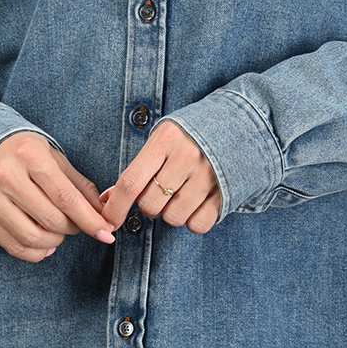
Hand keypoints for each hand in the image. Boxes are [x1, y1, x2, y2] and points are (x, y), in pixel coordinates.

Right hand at [0, 132, 114, 261]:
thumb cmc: (25, 153)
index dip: (89, 219)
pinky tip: (44, 244)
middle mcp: (5, 175)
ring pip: (33, 237)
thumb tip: (102, 213)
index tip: (106, 233)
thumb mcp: (54, 157)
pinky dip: (35, 252)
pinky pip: (13, 246)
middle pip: (51, 219)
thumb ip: (78, 184)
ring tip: (59, 232)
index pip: (66, 197)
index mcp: (29, 155)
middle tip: (77, 224)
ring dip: (55, 242)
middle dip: (73, 229)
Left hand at [100, 121, 220, 234]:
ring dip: (171, 213)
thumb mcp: (163, 140)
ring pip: (173, 218)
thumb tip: (107, 200)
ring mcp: (208, 175)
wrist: (239, 123)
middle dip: (149, 206)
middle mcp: (187, 156)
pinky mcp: (226, 192)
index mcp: (166, 139)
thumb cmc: (190, 134)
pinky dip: (193, 220)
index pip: (130, 182)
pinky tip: (197, 202)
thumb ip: (138, 168)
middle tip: (161, 191)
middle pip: (150, 205)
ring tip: (181, 193)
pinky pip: (198, 224)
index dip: (115, 207)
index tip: (109, 222)